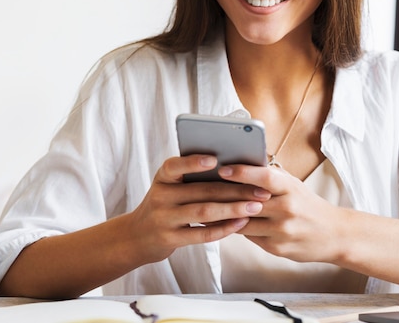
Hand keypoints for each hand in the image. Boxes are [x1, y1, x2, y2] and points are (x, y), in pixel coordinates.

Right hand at [128, 155, 271, 263]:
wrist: (138, 236)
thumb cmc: (166, 205)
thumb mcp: (171, 187)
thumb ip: (193, 178)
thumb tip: (234, 169)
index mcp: (163, 177)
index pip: (175, 166)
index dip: (194, 162)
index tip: (216, 159)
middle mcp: (160, 196)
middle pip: (202, 190)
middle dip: (235, 189)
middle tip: (260, 189)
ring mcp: (164, 219)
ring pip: (204, 212)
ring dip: (234, 208)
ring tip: (256, 206)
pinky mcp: (170, 239)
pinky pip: (202, 234)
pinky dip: (224, 228)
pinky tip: (242, 223)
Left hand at [218, 164, 344, 263]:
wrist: (334, 235)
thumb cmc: (308, 205)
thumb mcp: (294, 186)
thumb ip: (271, 177)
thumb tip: (242, 164)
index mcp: (291, 189)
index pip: (264, 177)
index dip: (242, 172)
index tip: (222, 169)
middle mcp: (287, 209)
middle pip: (248, 201)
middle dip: (224, 195)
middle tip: (203, 188)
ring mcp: (282, 231)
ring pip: (243, 222)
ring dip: (226, 215)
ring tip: (208, 206)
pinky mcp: (277, 248)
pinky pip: (249, 236)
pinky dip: (237, 228)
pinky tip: (226, 222)